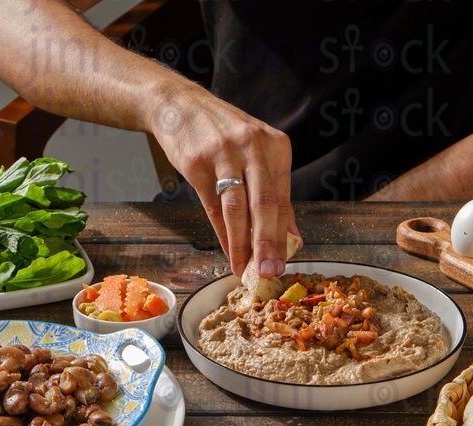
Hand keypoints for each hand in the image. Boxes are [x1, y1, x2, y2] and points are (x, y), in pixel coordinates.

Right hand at [150, 86, 299, 277]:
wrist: (181, 106)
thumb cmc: (223, 135)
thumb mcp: (256, 154)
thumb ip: (275, 192)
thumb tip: (291, 236)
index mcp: (275, 146)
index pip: (283, 199)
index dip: (283, 236)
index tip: (283, 263)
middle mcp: (253, 147)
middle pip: (265, 204)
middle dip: (268, 244)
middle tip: (269, 272)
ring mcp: (224, 154)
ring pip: (238, 208)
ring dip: (242, 243)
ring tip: (245, 267)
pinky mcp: (197, 163)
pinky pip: (213, 206)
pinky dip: (222, 233)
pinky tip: (228, 250)